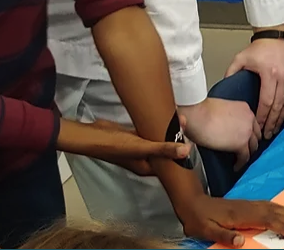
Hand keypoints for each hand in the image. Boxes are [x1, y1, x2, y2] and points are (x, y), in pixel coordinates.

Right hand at [56, 118, 189, 176]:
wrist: (92, 136)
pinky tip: (164, 116)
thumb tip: (186, 151)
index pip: (169, 163)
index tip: (192, 141)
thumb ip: (163, 148)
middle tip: (186, 124)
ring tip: (179, 118)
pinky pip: (149, 133)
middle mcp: (144, 160)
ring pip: (157, 140)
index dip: (181, 154)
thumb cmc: (115, 146)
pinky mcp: (133, 138)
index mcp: (147, 167)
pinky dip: (156, 127)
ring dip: (167, 131)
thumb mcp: (142, 147)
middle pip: (164, 151)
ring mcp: (138, 149)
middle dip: (175, 139)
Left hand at [177, 194, 283, 247]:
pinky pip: (268, 204)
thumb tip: (240, 241)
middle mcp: (247, 207)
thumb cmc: (198, 219)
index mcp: (239, 215)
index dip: (281, 227)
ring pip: (273, 207)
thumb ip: (223, 236)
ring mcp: (248, 204)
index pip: (266, 221)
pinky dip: (280, 207)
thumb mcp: (206, 230)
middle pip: (274, 213)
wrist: (191, 201)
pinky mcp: (246, 204)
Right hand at [179, 99, 260, 170]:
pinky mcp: (240, 144)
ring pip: (253, 147)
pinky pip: (245, 157)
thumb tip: (224, 127)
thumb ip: (228, 117)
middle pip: (256, 135)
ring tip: (241, 160)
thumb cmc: (201, 110)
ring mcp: (247, 132)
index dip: (249, 132)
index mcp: (244, 109)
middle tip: (246, 150)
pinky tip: (235, 166)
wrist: (198, 114)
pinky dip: (240, 163)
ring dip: (247, 153)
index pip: (252, 123)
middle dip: (251, 143)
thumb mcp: (222, 109)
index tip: (245, 138)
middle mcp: (249, 119)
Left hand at [226, 37, 283, 137]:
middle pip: (278, 106)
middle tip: (268, 134)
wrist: (276, 35)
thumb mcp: (240, 58)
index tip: (259, 127)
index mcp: (269, 73)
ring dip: (282, 117)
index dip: (263, 117)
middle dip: (273, 122)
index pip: (266, 102)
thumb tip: (223, 88)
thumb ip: (231, 73)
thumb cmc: (259, 48)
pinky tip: (283, 115)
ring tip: (276, 128)